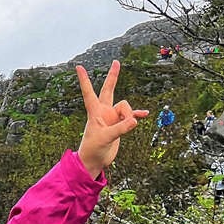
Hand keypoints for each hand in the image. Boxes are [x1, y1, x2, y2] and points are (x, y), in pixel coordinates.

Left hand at [75, 60, 147, 176]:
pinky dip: (137, 115)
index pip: (89, 92)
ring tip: (129, 126)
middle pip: (109, 89)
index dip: (84, 80)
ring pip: (126, 107)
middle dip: (113, 76)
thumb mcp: (106, 138)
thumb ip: (121, 128)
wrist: (95, 161)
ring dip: (130, 115)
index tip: (78, 67)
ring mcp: (112, 117)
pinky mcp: (119, 125)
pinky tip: (145, 114)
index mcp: (95, 112)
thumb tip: (135, 120)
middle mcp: (103, 111)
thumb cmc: (93, 149)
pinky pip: (131, 117)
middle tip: (116, 62)